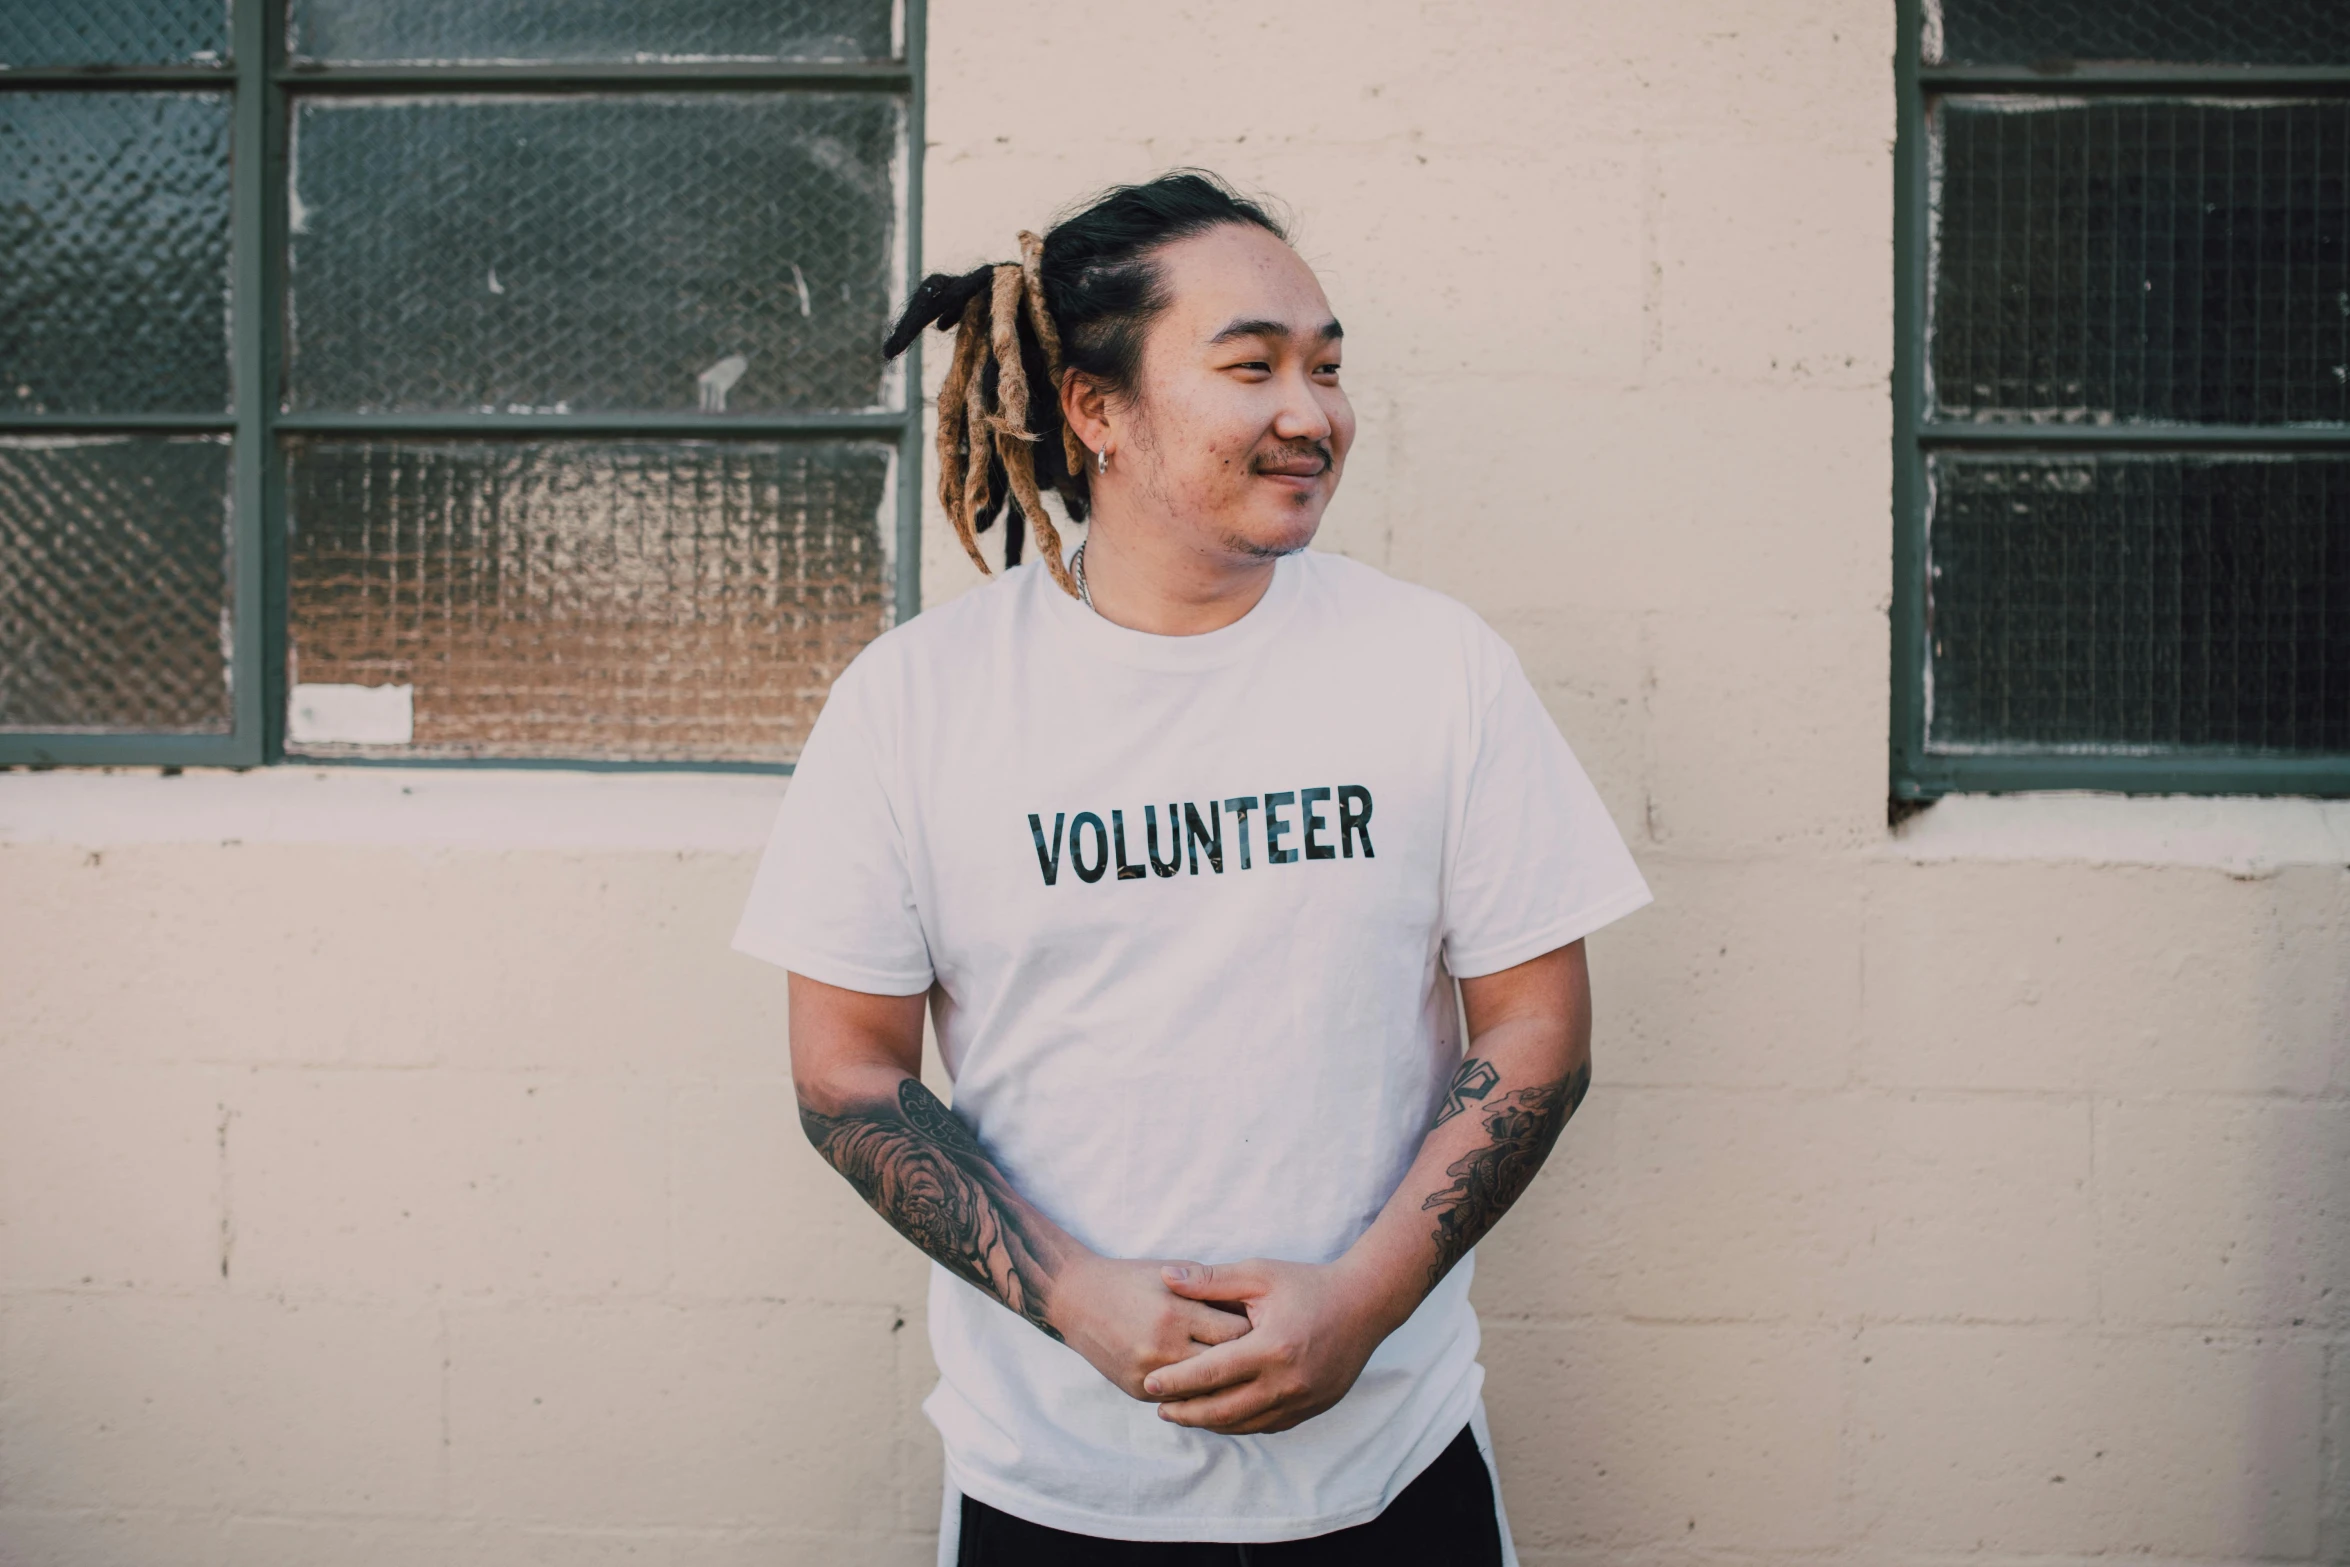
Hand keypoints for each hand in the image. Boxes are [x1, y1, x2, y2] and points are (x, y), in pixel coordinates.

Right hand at [1048, 1253, 1252, 1401]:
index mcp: (1175, 1313)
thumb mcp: (1171, 1273)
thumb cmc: (1131, 1280)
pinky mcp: (1138, 1391)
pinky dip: (1202, 1394)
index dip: (1259, 1331)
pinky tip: (1220, 1386)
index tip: (1273, 1329)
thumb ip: (1211, 1290)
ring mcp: (1149, 1375)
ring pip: (1207, 1392)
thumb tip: (1255, 1309)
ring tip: (1250, 1374)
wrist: (1076, 1300)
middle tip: (1269, 1358)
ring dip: (1229, 1384)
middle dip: (1249, 1362)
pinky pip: (1183, 1400)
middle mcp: (1162, 1348)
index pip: (1236, 1334)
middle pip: (1226, 1367)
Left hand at [1143, 1257, 1394, 1434]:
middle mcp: (1287, 1381)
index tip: (1149, 1383)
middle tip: (1159, 1408)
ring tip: (1182, 1414)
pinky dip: (1238, 1424)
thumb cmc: (1308, 1284)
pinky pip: (1266, 1425)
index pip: (1212, 1373)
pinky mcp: (1311, 1409)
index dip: (1177, 1381)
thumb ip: (1212, 1280)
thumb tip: (1166, 1276)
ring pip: (1244, 1424)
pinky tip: (1219, 1416)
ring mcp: (1302, 1400)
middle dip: (1187, 1412)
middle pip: (1223, 1410)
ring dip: (1209, 1423)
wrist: (1366, 1304)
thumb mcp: (1260, 1274)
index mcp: (1271, 1347)